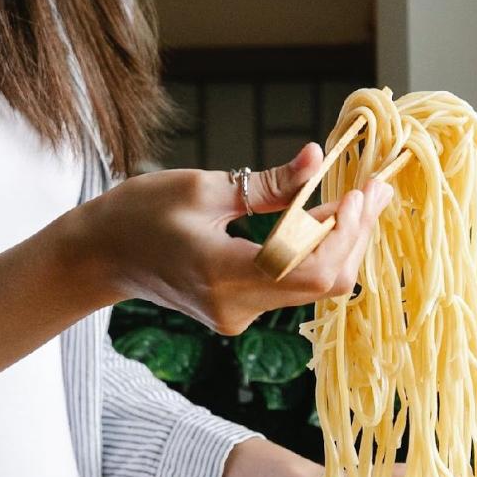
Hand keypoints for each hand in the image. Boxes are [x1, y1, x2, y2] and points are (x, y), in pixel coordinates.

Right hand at [69, 144, 394, 334]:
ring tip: (362, 198)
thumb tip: (317, 159)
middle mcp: (236, 307)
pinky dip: (317, 253)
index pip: (309, 268)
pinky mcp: (242, 313)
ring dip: (342, 243)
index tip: (363, 191)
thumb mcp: (203, 187)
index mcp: (222, 274)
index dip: (346, 232)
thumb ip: (269, 184)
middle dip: (355, 235)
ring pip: (314, 287)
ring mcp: (240, 316)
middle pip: (323, 283)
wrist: (100, 256)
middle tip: (375, 188)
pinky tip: (329, 220)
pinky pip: (295, 286)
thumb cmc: (140, 214)